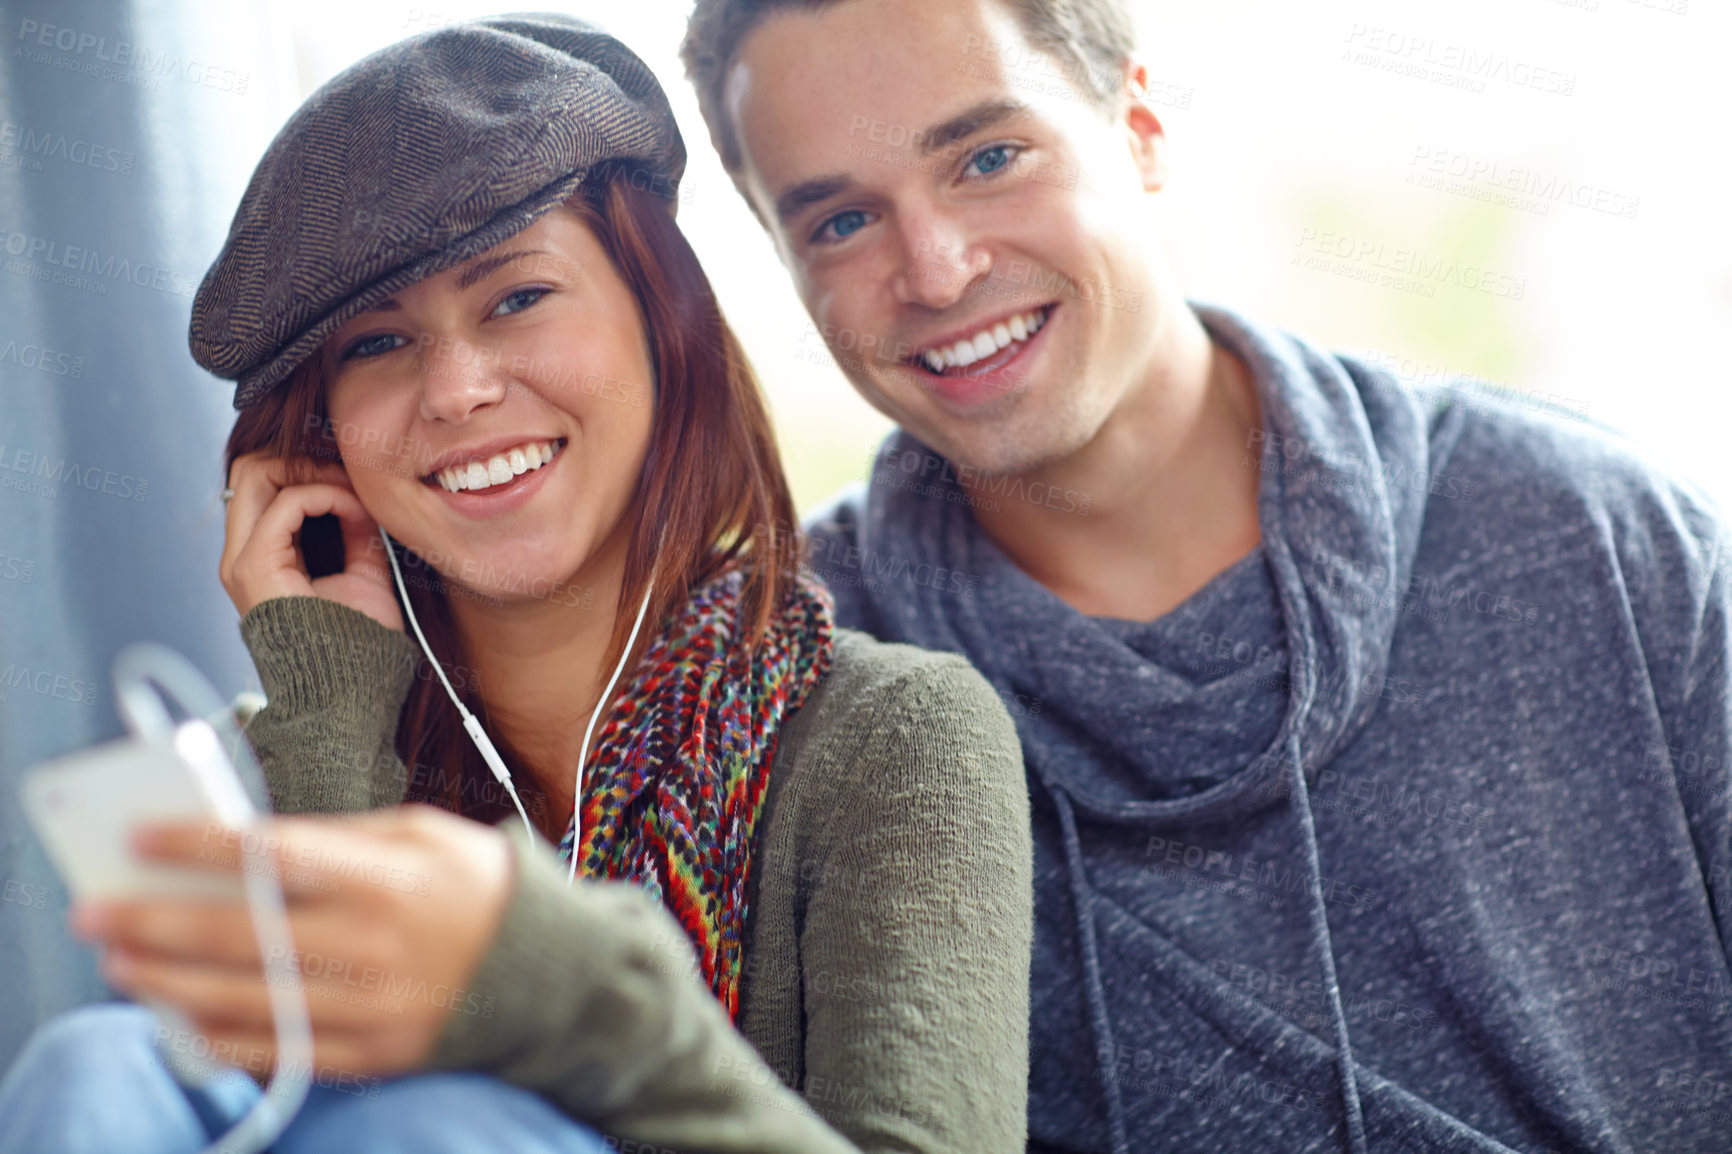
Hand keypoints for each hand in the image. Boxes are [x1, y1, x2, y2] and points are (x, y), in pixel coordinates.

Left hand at [69, 805, 514, 1080]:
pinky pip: (278, 1049)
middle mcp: (375, 945)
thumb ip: (342, 836)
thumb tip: (251, 845)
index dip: (200, 845)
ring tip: (122, 963)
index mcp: (388, 877)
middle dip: (156, 922)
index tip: (141, 836)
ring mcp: (373, 1006)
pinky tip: (178, 1016)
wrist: (555, 974)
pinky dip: (218, 1035)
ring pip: (247, 998)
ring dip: (170, 983)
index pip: (275, 856)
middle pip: (242, 934)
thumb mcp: (424, 834)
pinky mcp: (373, 1053)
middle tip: (96, 913)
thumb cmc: (479, 887)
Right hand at [220, 450, 404, 631]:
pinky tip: (353, 508)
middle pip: (249, 470)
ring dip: (310, 470)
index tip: (356, 483)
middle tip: (349, 475)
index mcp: (260, 559)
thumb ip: (357, 536)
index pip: (264, 485)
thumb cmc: (359, 645)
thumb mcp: (362, 577)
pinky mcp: (255, 567)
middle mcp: (239, 557)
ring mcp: (241, 562)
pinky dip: (324, 494)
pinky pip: (285, 503)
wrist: (351, 692)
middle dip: (302, 460)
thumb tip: (364, 499)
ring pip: (253, 474)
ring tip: (351, 489)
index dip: (309, 469)